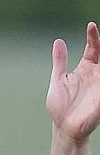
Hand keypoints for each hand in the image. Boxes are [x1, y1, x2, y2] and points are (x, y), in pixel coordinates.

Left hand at [47, 22, 99, 143]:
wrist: (64, 128)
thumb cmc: (60, 107)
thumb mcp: (58, 80)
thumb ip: (60, 62)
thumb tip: (58, 41)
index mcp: (86, 69)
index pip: (94, 48)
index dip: (93, 36)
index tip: (91, 26)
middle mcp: (97, 74)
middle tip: (99, 32)